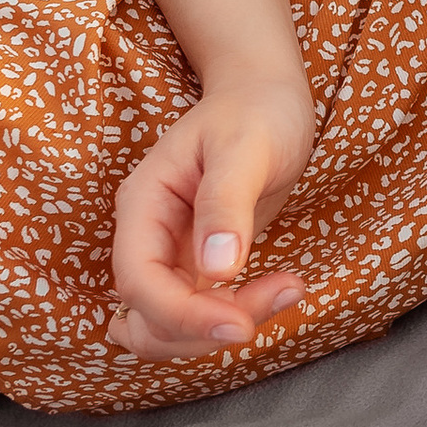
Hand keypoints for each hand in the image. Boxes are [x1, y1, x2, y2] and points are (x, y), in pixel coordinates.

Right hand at [106, 63, 316, 356]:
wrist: (265, 97)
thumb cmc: (255, 111)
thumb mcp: (244, 145)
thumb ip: (227, 203)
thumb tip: (217, 267)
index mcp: (143, 205)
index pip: (139, 283)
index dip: (183, 315)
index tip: (241, 325)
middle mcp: (147, 236)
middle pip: (150, 317)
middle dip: (207, 327)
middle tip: (281, 296)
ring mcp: (170, 255)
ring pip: (172, 326)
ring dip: (222, 328)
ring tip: (287, 290)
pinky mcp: (198, 266)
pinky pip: (200, 313)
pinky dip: (233, 316)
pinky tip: (277, 293)